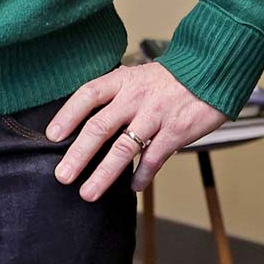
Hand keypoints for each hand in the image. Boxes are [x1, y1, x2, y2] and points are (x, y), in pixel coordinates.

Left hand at [46, 64, 226, 199]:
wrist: (210, 71)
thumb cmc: (168, 80)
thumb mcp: (136, 77)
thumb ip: (114, 97)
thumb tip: (85, 123)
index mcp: (122, 80)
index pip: (87, 95)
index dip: (68, 115)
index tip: (52, 136)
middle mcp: (135, 97)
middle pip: (100, 126)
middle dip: (79, 154)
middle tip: (63, 175)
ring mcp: (156, 114)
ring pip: (124, 148)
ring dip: (104, 173)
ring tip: (88, 192)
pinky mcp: (177, 131)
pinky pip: (154, 157)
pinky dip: (142, 175)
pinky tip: (132, 188)